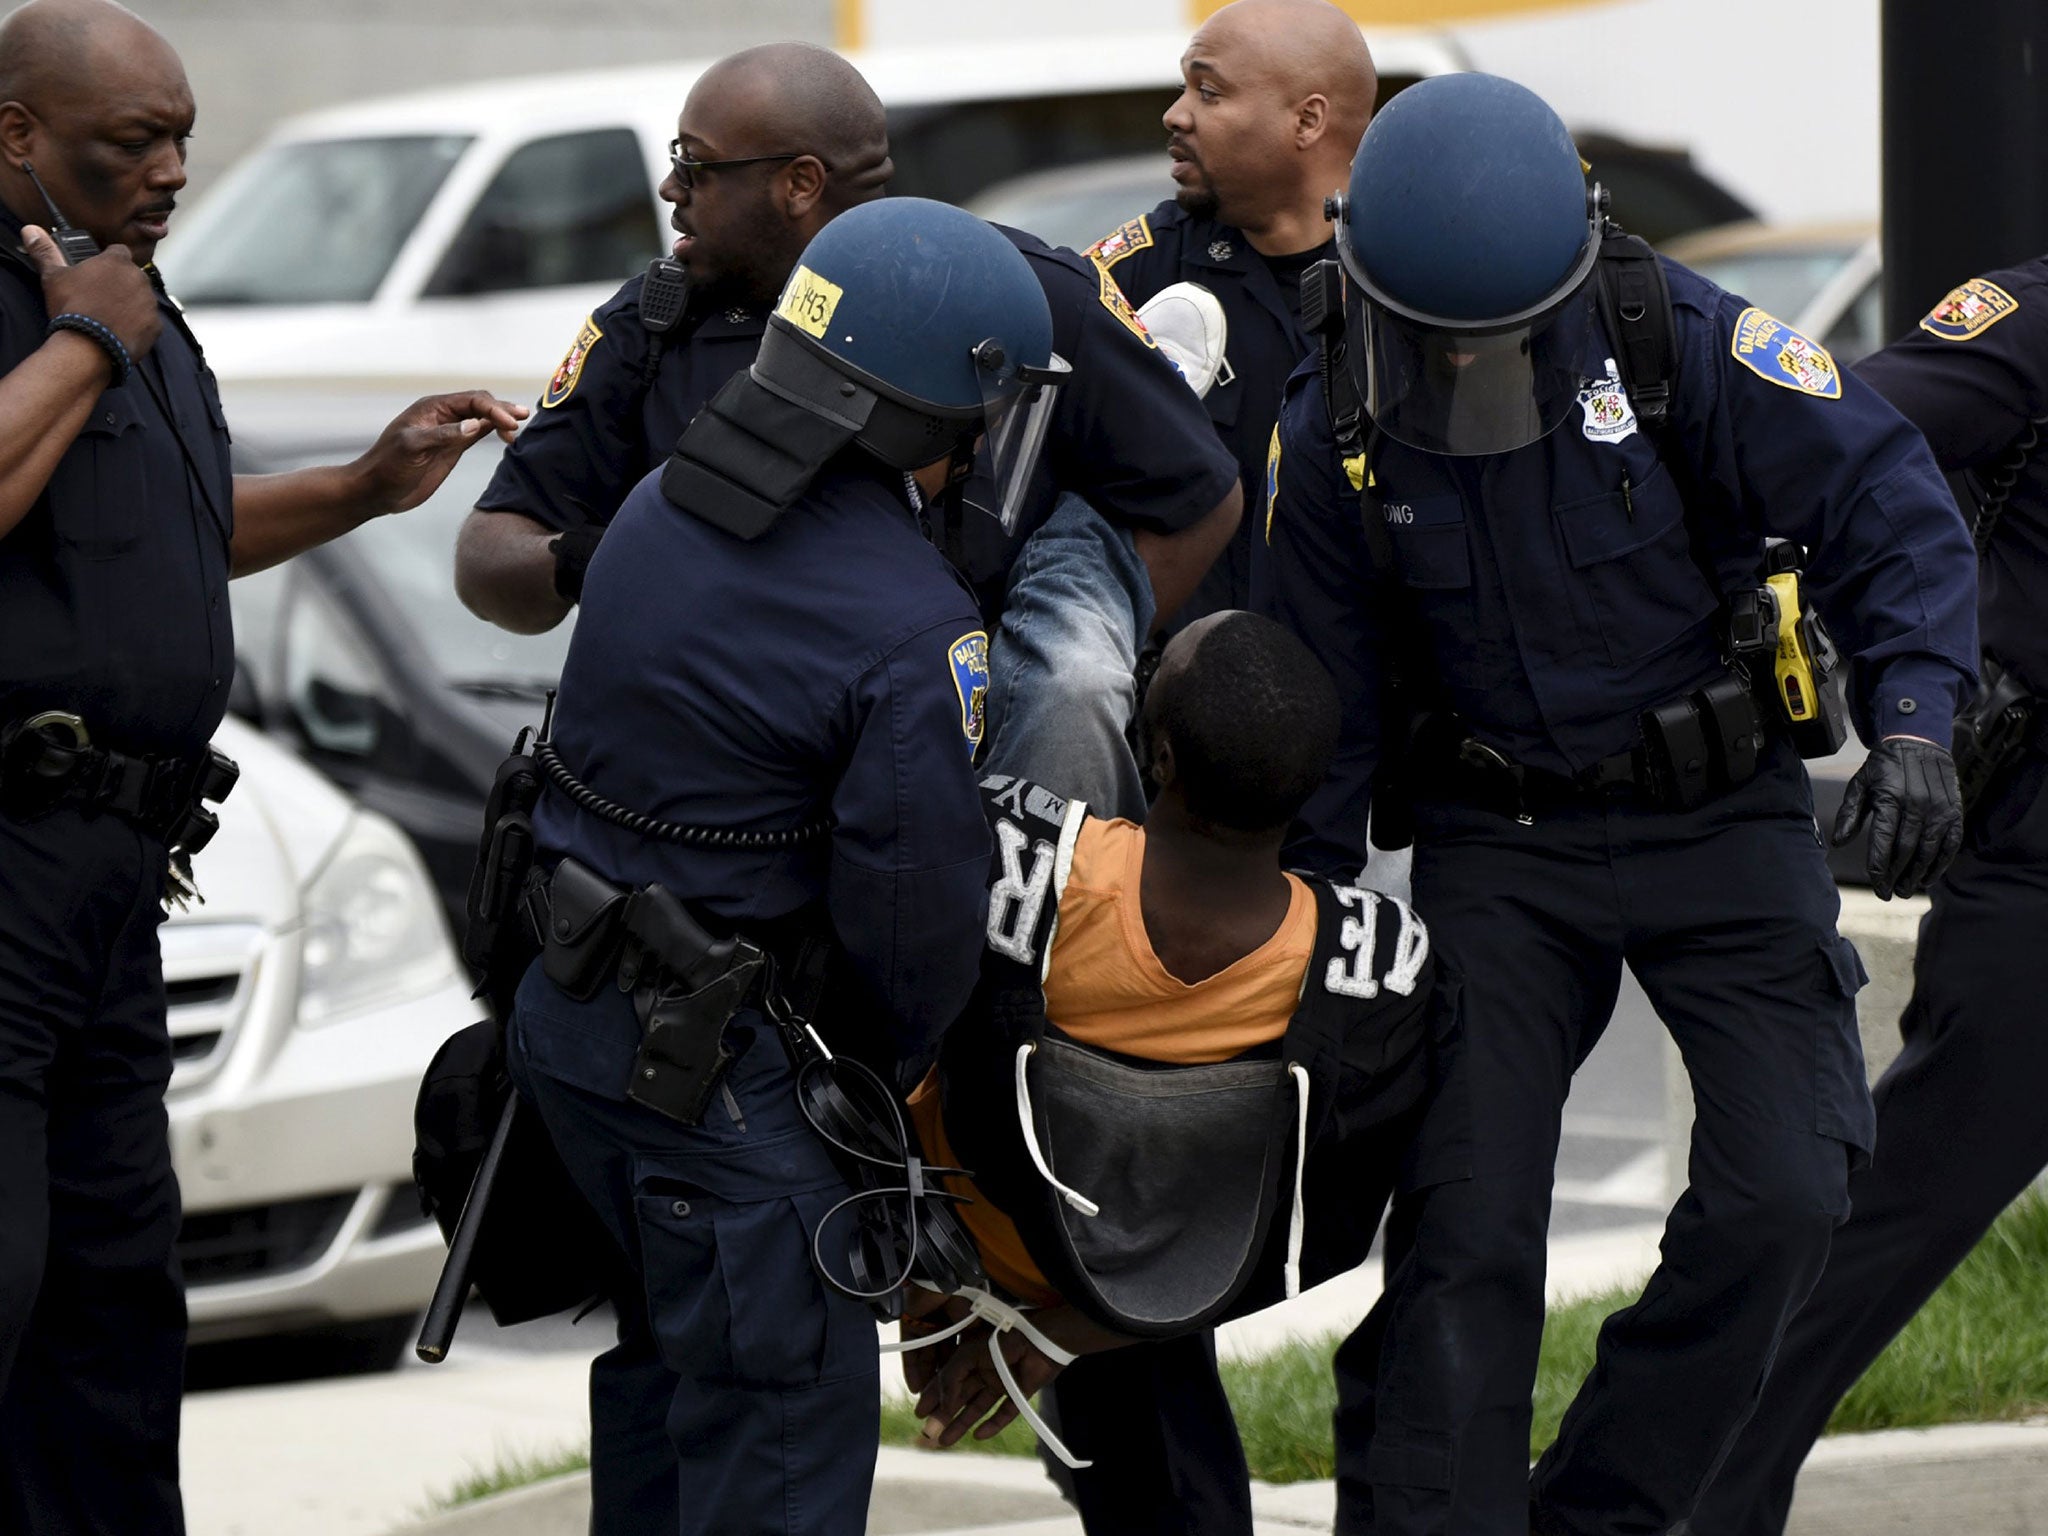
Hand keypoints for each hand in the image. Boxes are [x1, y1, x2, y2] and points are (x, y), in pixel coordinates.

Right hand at [26, 226, 159, 364]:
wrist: (90, 345)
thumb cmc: (72, 307)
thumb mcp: (53, 277)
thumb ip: (45, 252)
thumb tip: (30, 230)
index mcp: (117, 262)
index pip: (118, 251)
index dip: (108, 260)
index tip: (98, 270)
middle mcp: (139, 279)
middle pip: (131, 276)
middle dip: (119, 283)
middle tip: (100, 296)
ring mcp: (150, 303)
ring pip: (142, 298)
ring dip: (130, 303)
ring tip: (108, 315)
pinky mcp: (156, 326)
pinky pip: (149, 322)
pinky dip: (138, 325)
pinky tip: (120, 330)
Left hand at [350, 391, 528, 515]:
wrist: (376, 490)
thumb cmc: (388, 466)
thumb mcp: (413, 448)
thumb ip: (444, 435)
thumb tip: (476, 424)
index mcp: (432, 408)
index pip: (472, 400)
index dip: (493, 409)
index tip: (510, 424)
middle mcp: (443, 416)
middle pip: (480, 405)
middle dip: (502, 410)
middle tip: (523, 418)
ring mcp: (450, 432)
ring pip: (482, 418)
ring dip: (501, 420)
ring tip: (519, 427)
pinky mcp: (452, 449)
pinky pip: (478, 433)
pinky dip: (494, 432)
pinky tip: (506, 437)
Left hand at [898, 1286, 967, 1400]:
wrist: (941, 1280)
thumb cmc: (965, 1300)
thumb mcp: (975, 1330)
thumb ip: (971, 1354)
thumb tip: (973, 1379)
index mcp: (964, 1327)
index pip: (962, 1359)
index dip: (961, 1380)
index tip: (961, 1400)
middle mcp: (946, 1328)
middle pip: (943, 1362)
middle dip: (942, 1386)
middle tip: (940, 1407)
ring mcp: (927, 1326)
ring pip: (927, 1359)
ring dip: (927, 1381)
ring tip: (926, 1403)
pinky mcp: (911, 1324)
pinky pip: (911, 1351)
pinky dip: (913, 1369)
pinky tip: (915, 1387)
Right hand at [913, 1318, 1066, 1449]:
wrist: (1040, 1338)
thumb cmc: (1002, 1339)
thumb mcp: (967, 1355)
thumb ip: (951, 1378)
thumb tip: (942, 1404)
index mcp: (970, 1357)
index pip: (947, 1380)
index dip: (933, 1396)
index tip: (919, 1413)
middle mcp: (984, 1371)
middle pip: (960, 1397)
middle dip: (943, 1415)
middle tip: (929, 1433)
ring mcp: (1001, 1383)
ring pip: (977, 1408)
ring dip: (961, 1424)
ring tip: (945, 1441)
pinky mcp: (1019, 1393)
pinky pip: (1004, 1413)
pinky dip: (992, 1425)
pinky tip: (978, 1435)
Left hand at [1830, 735, 1962, 898]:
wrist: (1920, 743)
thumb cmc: (1885, 766)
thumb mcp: (1861, 783)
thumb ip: (1849, 813)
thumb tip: (1838, 842)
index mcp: (1890, 799)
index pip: (1883, 840)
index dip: (1878, 866)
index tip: (1874, 883)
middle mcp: (1917, 805)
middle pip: (1906, 850)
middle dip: (1895, 875)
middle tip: (1887, 892)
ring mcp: (1939, 810)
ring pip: (1928, 851)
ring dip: (1916, 875)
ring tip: (1904, 890)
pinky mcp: (1955, 812)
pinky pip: (1950, 844)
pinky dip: (1940, 864)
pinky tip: (1928, 878)